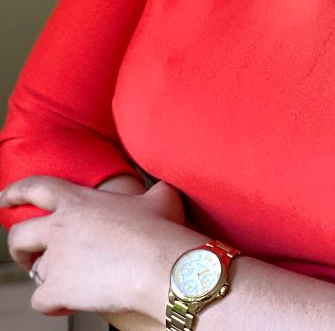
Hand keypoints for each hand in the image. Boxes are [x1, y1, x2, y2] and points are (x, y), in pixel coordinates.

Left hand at [0, 175, 199, 317]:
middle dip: (18, 246)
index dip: (16, 191)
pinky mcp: (57, 290)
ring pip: (36, 270)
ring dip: (49, 276)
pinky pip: (41, 300)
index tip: (4, 198)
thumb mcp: (160, 198)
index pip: (37, 188)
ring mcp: (56, 259)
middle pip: (19, 235)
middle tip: (27, 253)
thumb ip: (150, 193)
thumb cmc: (162, 229)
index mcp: (79, 200)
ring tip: (69, 281)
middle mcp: (60, 227)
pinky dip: (52, 304)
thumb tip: (160, 193)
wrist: (158, 264)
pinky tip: (69, 303)